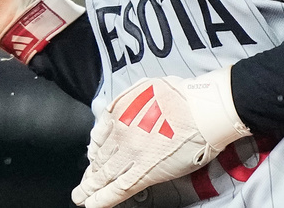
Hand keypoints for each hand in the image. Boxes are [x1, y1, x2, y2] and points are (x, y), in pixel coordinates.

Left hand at [72, 67, 249, 207]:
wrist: (202, 112)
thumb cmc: (183, 97)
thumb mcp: (147, 87)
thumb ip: (127, 99)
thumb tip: (115, 109)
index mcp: (121, 114)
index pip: (100, 136)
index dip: (94, 149)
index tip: (91, 154)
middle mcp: (122, 135)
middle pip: (100, 158)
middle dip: (91, 172)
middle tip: (84, 182)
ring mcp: (131, 155)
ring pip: (104, 175)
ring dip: (90, 188)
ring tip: (81, 196)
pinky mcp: (144, 172)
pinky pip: (118, 188)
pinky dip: (103, 198)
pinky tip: (93, 204)